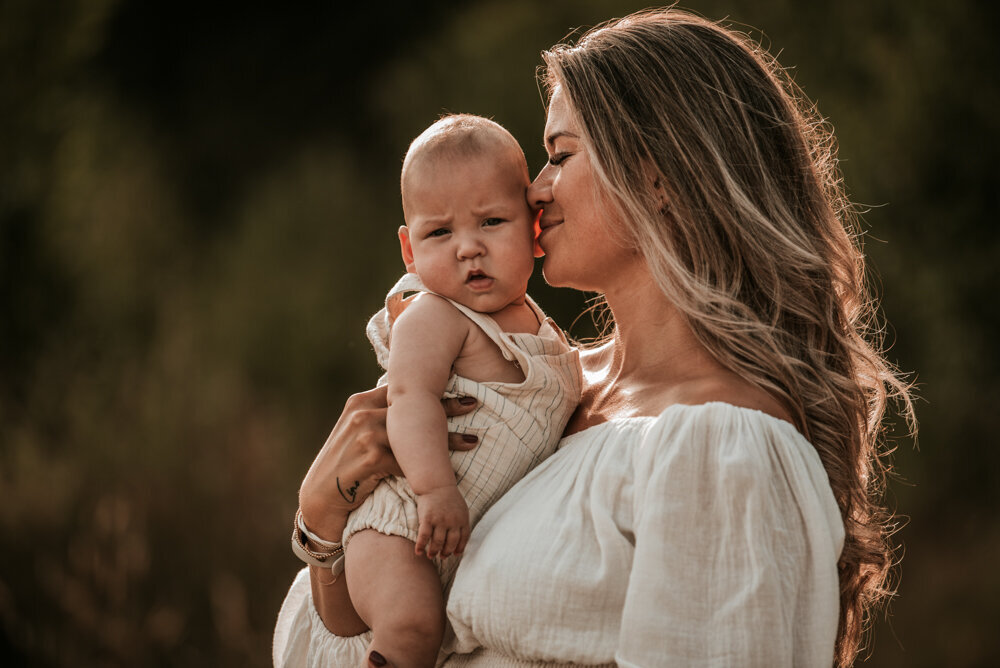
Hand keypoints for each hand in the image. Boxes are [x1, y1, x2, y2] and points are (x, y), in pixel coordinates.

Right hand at [298, 386, 478, 541]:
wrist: (319, 500)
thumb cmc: (344, 467)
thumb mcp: (355, 432)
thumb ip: (377, 415)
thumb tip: (409, 403)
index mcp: (359, 402)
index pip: (401, 390)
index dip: (430, 388)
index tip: (455, 385)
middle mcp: (362, 413)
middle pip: (413, 408)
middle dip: (446, 407)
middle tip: (472, 404)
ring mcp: (366, 434)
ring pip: (416, 435)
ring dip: (446, 440)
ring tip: (471, 440)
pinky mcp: (372, 457)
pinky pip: (409, 461)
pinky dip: (429, 467)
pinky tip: (448, 471)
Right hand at [414, 484, 470, 558]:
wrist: (437, 485)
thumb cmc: (449, 498)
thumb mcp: (462, 509)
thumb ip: (462, 524)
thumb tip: (461, 542)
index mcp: (463, 519)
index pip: (463, 539)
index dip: (459, 548)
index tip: (455, 554)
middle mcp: (452, 522)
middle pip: (450, 543)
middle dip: (446, 552)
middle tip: (442, 556)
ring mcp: (440, 520)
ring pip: (437, 542)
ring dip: (434, 551)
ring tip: (431, 555)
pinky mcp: (427, 518)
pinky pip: (424, 536)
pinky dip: (421, 546)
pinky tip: (418, 552)